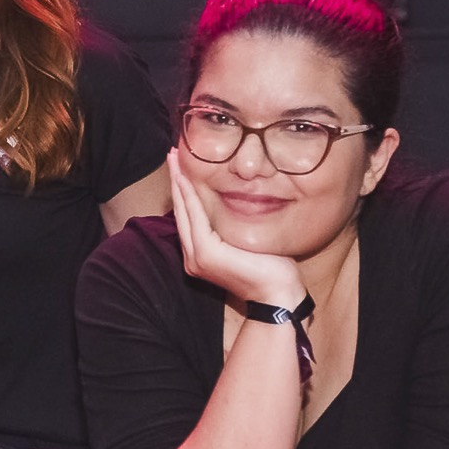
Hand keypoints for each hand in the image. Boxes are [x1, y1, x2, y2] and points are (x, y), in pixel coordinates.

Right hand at [167, 148, 305, 305]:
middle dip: (175, 181)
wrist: (277, 293)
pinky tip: (185, 177)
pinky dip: (189, 195)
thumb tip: (237, 200)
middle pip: (180, 210)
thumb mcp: (247, 240)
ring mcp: (196, 256)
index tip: (181, 167)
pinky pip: (195, 217)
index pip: (188, 216)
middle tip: (172, 156)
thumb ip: (233, 224)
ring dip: (178, 183)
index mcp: (200, 255)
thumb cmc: (270, 268)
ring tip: (174, 160)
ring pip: (184, 211)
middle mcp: (192, 257)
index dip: (182, 190)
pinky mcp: (205, 253)